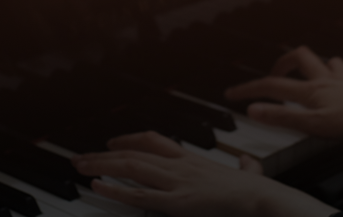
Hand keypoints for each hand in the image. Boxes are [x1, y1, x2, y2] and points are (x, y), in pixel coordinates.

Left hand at [72, 131, 334, 216]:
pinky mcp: (177, 202)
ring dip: (101, 165)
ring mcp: (177, 182)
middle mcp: (181, 166)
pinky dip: (115, 189)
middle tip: (79, 156)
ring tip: (79, 165)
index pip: (154, 141)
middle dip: (103, 154)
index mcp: (194, 159)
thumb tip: (247, 165)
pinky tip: (98, 185)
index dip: (129, 140)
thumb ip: (244, 169)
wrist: (263, 199)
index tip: (112, 142)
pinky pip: (139, 194)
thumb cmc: (258, 192)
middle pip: (134, 152)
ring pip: (131, 167)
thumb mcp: (248, 173)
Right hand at [226, 46, 342, 139]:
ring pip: (329, 61)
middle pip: (300, 58)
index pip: (272, 86)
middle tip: (275, 75)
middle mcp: (327, 79)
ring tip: (313, 75)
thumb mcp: (314, 125)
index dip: (249, 90)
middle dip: (283, 63)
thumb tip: (253, 109)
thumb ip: (282, 117)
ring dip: (319, 65)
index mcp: (311, 90)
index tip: (231, 94)